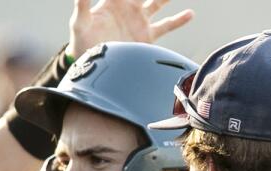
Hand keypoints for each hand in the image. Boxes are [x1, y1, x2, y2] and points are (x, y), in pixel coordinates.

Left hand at [69, 0, 194, 57]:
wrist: (93, 63)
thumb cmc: (82, 40)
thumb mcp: (79, 22)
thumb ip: (82, 4)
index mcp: (113, 0)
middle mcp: (129, 7)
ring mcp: (139, 20)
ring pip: (158, 3)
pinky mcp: (147, 35)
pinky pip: (166, 25)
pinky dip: (178, 20)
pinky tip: (190, 14)